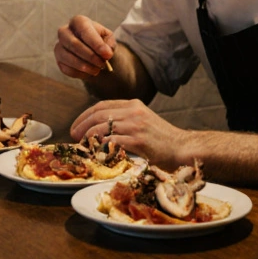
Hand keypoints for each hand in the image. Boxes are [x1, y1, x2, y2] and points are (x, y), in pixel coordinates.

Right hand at [54, 15, 114, 77]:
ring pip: (69, 58)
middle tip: (102, 64)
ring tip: (97, 69)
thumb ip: (109, 43)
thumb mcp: (108, 38)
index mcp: (78, 21)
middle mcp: (64, 31)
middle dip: (90, 56)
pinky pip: (66, 69)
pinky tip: (89, 72)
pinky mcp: (58, 60)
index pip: (85, 31)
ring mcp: (59, 46)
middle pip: (74, 44)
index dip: (96, 43)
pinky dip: (80, 73)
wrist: (91, 49)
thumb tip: (106, 53)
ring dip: (85, 66)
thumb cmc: (99, 40)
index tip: (107, 55)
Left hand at [71, 99, 188, 167]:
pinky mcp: (138, 141)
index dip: (84, 115)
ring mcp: (136, 126)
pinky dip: (100, 147)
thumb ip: (125, 120)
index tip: (76, 126)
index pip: (101, 105)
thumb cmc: (163, 139)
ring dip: (88, 137)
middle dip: (82, 126)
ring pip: (102, 127)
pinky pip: (111, 141)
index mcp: (133, 105)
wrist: (183, 149)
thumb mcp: (143, 121)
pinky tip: (95, 153)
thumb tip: (100, 129)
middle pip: (98, 115)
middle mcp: (133, 112)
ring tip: (82, 146)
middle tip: (74, 136)